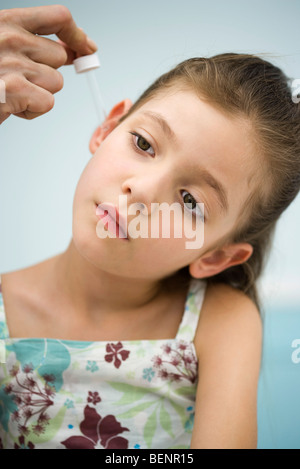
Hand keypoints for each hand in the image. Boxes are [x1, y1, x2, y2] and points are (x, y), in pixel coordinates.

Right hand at [0, 5, 97, 123]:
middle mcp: (10, 37)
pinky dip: (33, 110)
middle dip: (46, 73)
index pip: (57, 17)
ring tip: (11, 92)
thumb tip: (74, 50)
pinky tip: (12, 106)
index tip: (87, 48)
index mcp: (6, 21)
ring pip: (56, 82)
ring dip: (38, 93)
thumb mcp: (2, 47)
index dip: (76, 35)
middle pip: (59, 57)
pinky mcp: (14, 88)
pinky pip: (47, 102)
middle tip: (21, 80)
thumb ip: (31, 44)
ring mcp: (12, 62)